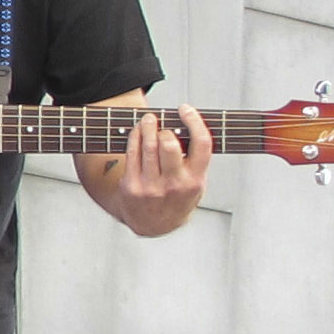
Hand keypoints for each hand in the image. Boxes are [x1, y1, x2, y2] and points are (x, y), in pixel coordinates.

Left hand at [111, 105, 211, 234]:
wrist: (154, 224)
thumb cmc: (177, 196)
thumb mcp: (195, 181)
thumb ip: (195, 158)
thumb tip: (188, 122)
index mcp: (196, 179)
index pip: (201, 144)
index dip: (194, 121)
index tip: (185, 109)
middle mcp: (175, 184)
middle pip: (169, 145)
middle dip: (163, 129)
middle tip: (160, 120)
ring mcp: (152, 187)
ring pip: (148, 148)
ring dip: (147, 127)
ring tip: (147, 119)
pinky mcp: (133, 187)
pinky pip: (132, 155)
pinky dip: (134, 138)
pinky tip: (137, 131)